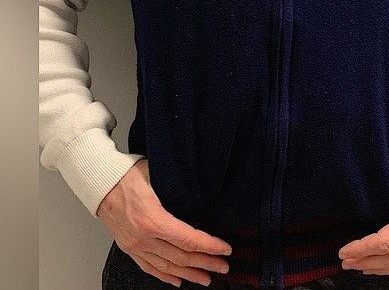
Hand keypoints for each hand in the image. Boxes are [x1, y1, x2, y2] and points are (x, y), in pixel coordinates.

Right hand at [96, 158, 231, 287]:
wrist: (98, 181)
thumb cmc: (125, 174)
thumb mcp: (156, 175)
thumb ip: (177, 189)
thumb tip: (198, 192)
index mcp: (152, 219)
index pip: (188, 239)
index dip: (210, 246)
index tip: (225, 249)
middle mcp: (143, 237)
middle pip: (181, 257)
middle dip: (206, 263)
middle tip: (223, 266)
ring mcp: (134, 245)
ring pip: (167, 267)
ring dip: (189, 274)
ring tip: (206, 277)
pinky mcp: (128, 247)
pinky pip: (150, 267)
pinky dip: (165, 276)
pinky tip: (177, 280)